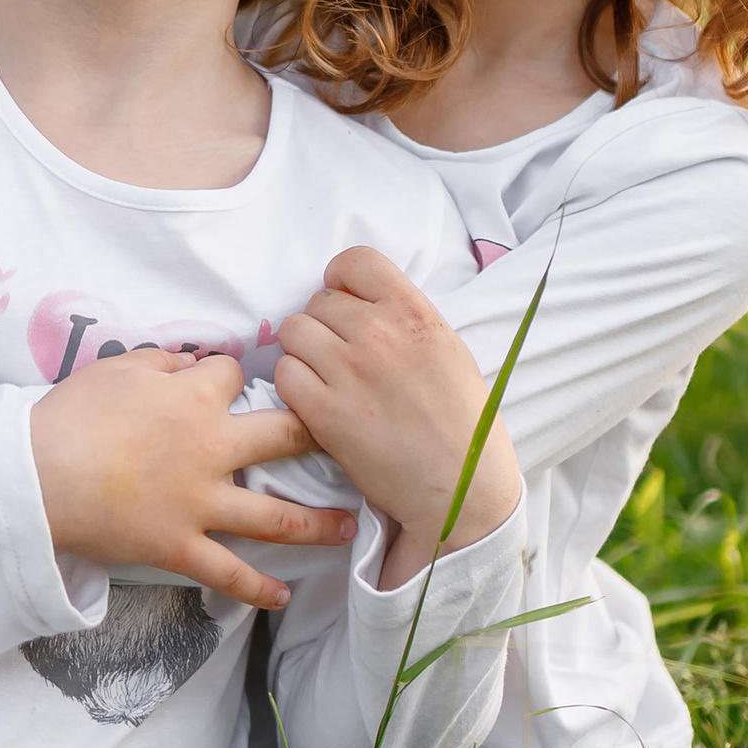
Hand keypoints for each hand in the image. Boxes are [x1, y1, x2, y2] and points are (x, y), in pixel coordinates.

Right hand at [29, 349, 355, 615]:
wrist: (37, 475)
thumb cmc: (73, 415)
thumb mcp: (118, 369)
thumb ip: (162, 365)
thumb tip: (189, 366)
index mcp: (196, 398)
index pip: (234, 375)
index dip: (235, 375)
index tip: (233, 382)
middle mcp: (213, 448)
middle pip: (285, 435)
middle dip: (319, 433)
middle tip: (348, 438)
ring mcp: (202, 503)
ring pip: (276, 516)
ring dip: (318, 522)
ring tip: (349, 527)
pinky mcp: (181, 546)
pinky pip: (228, 573)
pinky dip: (257, 589)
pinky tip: (283, 598)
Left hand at [274, 249, 523, 582]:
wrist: (462, 487)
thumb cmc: (462, 422)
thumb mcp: (448, 349)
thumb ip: (403, 318)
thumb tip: (360, 301)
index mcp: (415, 312)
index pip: (354, 261)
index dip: (340, 281)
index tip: (344, 303)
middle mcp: (379, 333)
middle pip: (318, 302)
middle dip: (324, 327)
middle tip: (342, 359)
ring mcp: (349, 372)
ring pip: (294, 333)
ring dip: (304, 354)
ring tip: (327, 380)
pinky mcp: (325, 413)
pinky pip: (284, 374)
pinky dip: (294, 387)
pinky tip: (318, 403)